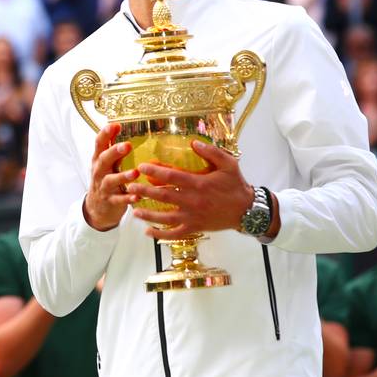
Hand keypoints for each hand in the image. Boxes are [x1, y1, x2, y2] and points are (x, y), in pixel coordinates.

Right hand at [82, 123, 139, 231]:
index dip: (105, 134)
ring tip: (135, 173)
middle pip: (104, 160)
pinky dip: (127, 198)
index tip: (115, 125)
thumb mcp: (105, 162)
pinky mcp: (111, 201)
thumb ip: (111, 146)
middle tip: (127, 145)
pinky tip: (137, 195)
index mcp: (99, 160)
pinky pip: (119, 200)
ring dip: (123, 176)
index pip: (99, 144)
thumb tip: (117, 124)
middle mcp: (100, 172)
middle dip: (114, 152)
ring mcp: (104, 187)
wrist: (96, 207)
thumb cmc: (104, 179)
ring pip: (111, 180)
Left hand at [128, 140, 254, 239]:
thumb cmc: (236, 185)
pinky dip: (160, 234)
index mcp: (199, 183)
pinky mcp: (194, 228)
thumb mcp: (228, 163)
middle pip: (162, 195)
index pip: (171, 176)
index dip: (154, 171)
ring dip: (147, 214)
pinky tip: (147, 232)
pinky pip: (174, 233)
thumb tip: (192, 142)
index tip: (141, 167)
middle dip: (144, 191)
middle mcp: (192, 201)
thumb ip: (210, 152)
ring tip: (133, 209)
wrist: (247, 210)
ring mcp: (192, 217)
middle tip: (130, 187)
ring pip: (164, 216)